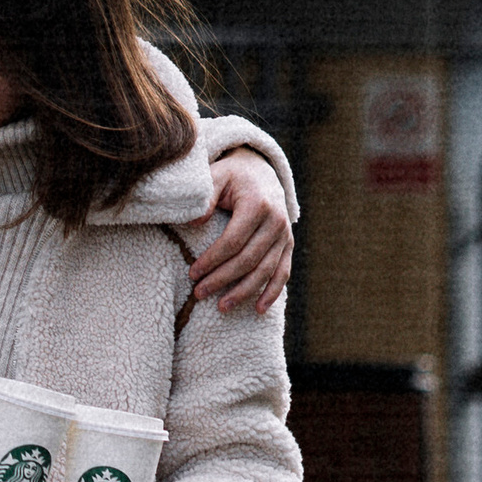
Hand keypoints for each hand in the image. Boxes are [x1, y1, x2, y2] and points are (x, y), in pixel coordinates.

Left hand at [196, 152, 291, 314]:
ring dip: (244, 292)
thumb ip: (204, 197)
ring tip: (222, 307)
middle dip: (222, 279)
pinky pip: (282, 272)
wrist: (261, 172)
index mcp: (257, 204)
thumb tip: (193, 222)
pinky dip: (272, 292)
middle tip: (199, 293)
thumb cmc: (231, 177)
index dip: (212, 260)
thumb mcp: (215, 177)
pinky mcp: (288, 244)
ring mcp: (285, 234)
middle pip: (248, 259)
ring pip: (265, 270)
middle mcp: (276, 221)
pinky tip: (258, 309)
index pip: (233, 241)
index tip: (192, 274)